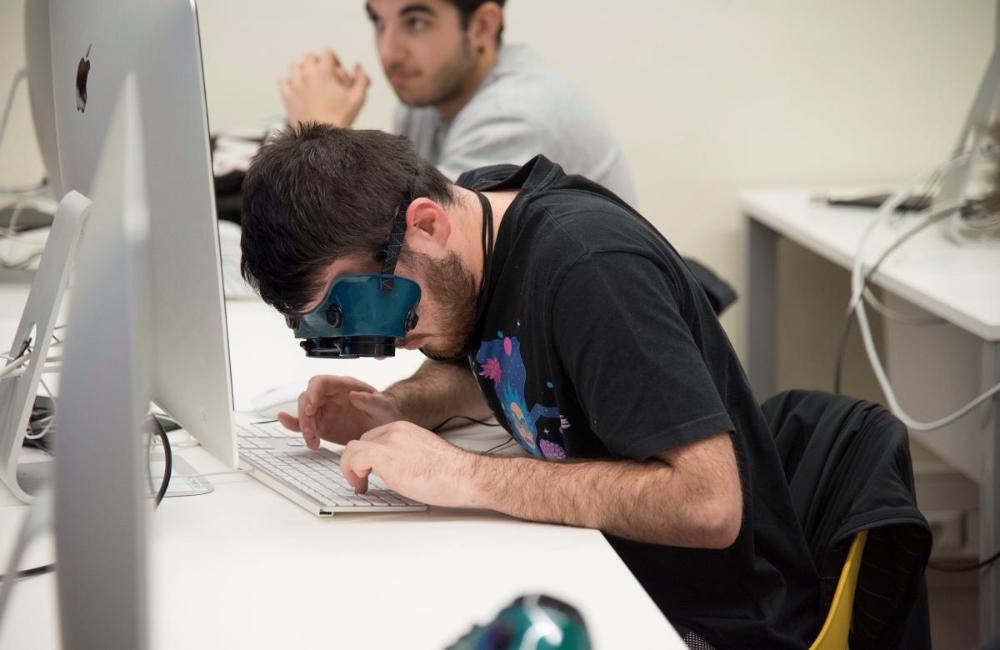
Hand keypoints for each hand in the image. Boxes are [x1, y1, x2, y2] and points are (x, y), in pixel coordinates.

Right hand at [276, 375, 401, 447]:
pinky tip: (289, 426)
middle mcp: (330, 396)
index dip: (312, 392)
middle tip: (311, 431)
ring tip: (313, 441)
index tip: (311, 407)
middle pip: (308, 398)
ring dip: (305, 427)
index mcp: (344, 386)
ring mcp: (324, 410)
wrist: (386, 426)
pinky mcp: (322, 425)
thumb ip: (370, 400)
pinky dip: (295, 426)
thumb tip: (354, 395)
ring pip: (304, 414)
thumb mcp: (383, 406)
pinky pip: (304, 423)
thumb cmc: (385, 411)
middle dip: (305, 415)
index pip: (320, 382)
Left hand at [279, 49, 369, 127]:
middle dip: (319, 63)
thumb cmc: (340, 118)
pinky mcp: (287, 96)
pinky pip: (283, 81)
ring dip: (304, 70)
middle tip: (326, 76)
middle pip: (310, 56)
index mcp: (324, 71)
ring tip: (312, 81)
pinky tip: (299, 90)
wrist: (321, 137)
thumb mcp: (358, 99)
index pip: (328, 53)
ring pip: (295, 66)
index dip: (335, 60)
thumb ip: (361, 79)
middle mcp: (306, 74)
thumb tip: (358, 67)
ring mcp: (295, 84)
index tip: (338, 70)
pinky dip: (290, 83)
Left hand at [340, 421, 479, 507]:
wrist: (463, 475)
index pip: (374, 437)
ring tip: (359, 485)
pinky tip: (360, 485)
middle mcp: (395, 431)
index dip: (367, 457)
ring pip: (352, 449)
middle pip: (361, 442)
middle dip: (358, 462)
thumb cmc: (451, 472)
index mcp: (405, 430)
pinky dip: (350, 472)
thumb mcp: (424, 456)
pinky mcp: (384, 456)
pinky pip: (353, 459)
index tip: (368, 472)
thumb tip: (397, 470)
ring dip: (351, 468)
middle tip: (362, 480)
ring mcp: (389, 442)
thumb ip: (406, 456)